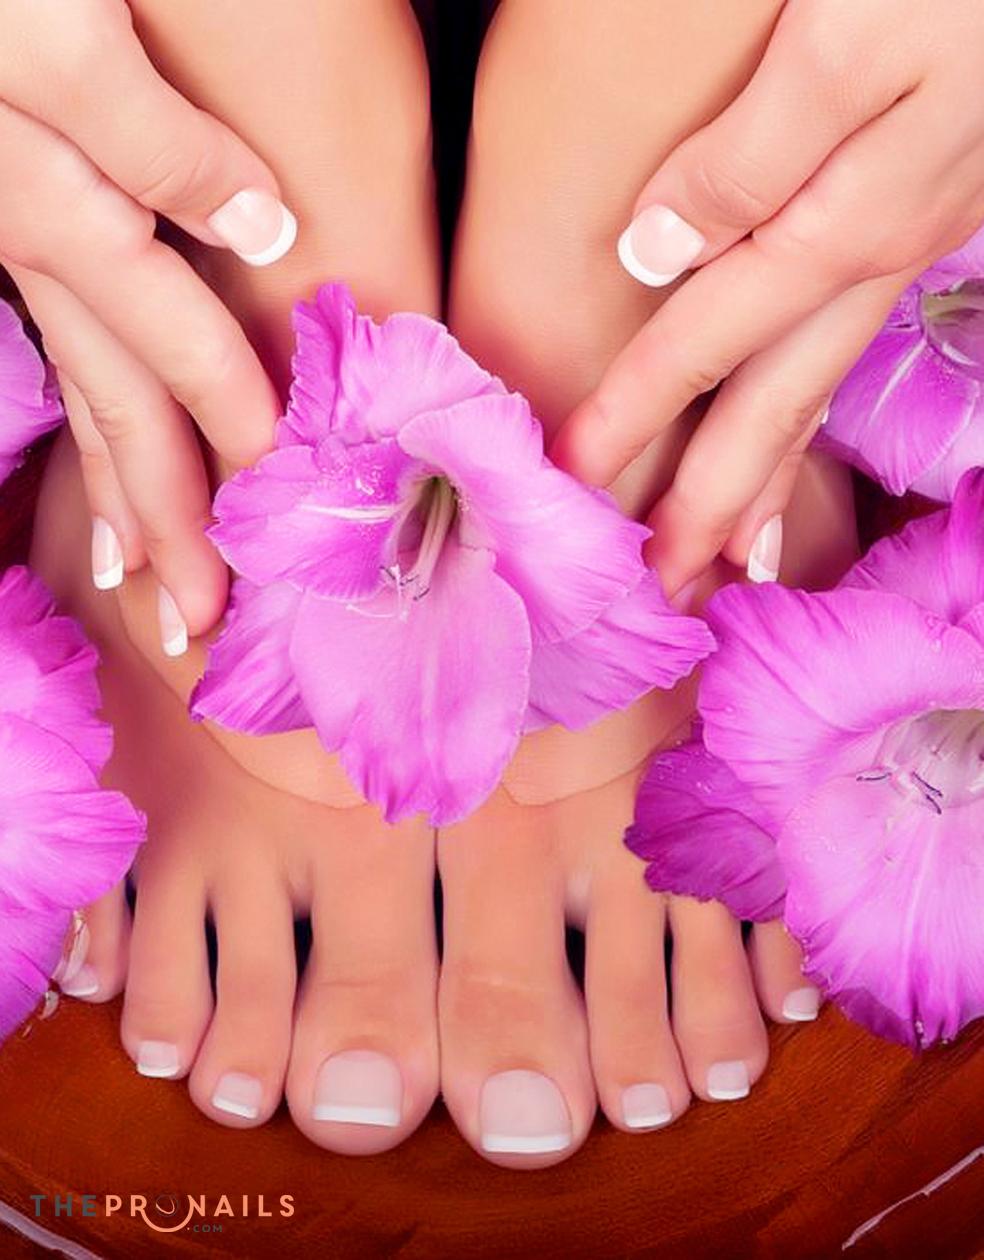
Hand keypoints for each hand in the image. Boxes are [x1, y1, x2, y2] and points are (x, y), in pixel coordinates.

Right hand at [0, 0, 296, 647]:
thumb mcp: (58, 38)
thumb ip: (153, 140)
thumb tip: (263, 231)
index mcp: (65, 217)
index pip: (170, 349)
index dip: (231, 430)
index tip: (278, 514)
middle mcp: (39, 250)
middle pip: (117, 410)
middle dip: (161, 522)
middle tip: (194, 624)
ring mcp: (19, 244)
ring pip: (78, 394)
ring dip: (113, 494)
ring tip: (132, 578)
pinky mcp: (22, 221)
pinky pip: (60, 350)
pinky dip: (84, 426)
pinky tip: (102, 460)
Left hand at [552, 0, 983, 595]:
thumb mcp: (844, 40)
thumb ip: (751, 154)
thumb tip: (654, 251)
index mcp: (840, 222)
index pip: (707, 342)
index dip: (633, 414)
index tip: (573, 484)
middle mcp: (874, 254)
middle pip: (773, 404)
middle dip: (711, 503)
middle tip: (662, 588)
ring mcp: (903, 244)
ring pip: (816, 389)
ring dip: (766, 480)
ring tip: (727, 557)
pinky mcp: (912, 216)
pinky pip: (842, 348)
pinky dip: (809, 413)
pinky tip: (794, 433)